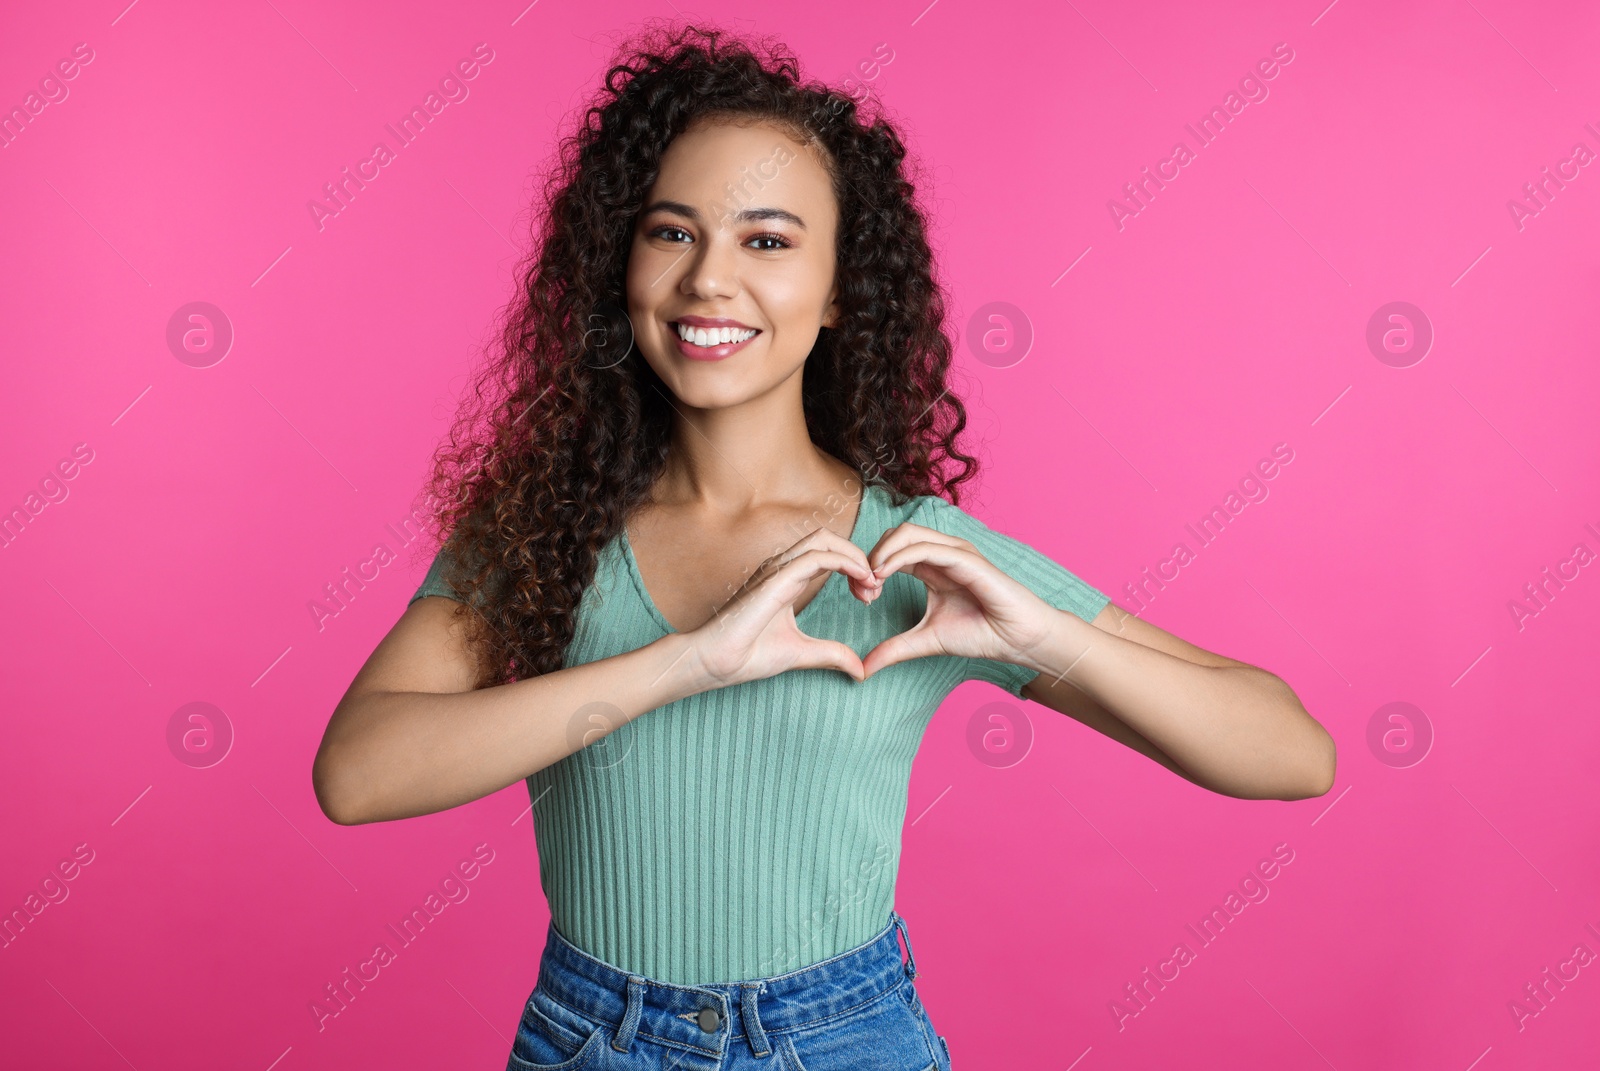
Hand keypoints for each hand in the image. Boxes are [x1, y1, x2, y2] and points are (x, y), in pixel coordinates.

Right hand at [683, 526, 882, 687]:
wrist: (715, 662)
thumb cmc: (747, 655)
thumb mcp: (802, 653)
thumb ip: (831, 655)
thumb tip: (860, 670)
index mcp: (786, 579)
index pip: (826, 554)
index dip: (854, 567)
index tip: (869, 595)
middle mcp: (782, 568)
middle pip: (828, 539)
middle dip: (858, 557)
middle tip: (874, 587)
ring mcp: (777, 570)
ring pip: (823, 540)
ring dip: (854, 556)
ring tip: (871, 583)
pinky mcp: (775, 579)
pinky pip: (816, 557)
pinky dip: (844, 561)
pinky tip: (860, 579)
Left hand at [859, 522, 1056, 678]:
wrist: (1018, 638)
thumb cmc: (981, 634)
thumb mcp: (925, 641)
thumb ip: (894, 649)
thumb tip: (863, 668)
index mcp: (930, 567)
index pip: (890, 551)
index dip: (868, 568)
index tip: (861, 597)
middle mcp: (941, 553)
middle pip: (894, 535)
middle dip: (870, 557)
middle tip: (862, 588)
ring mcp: (954, 552)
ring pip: (907, 533)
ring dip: (881, 554)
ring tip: (870, 581)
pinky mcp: (965, 558)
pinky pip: (925, 548)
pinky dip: (899, 557)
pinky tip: (884, 575)